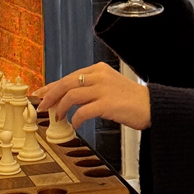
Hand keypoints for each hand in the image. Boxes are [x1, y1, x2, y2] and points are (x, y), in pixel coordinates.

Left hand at [35, 61, 150, 130]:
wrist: (153, 106)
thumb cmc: (132, 100)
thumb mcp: (109, 86)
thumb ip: (90, 89)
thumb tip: (68, 99)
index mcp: (99, 69)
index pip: (69, 76)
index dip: (52, 86)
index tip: (41, 93)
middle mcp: (99, 76)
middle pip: (66, 83)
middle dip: (50, 95)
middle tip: (42, 106)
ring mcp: (103, 89)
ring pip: (71, 95)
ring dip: (60, 107)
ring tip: (58, 117)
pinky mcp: (108, 104)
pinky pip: (83, 111)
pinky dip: (76, 118)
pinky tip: (76, 124)